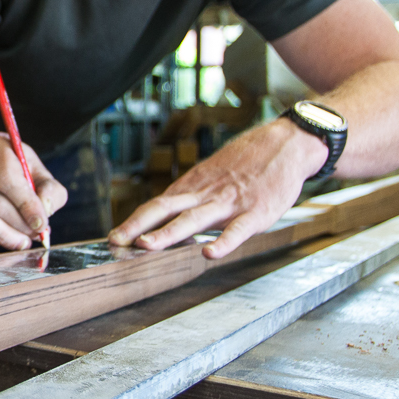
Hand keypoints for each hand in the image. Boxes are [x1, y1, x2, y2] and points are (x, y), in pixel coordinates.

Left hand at [109, 119, 328, 258]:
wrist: (285, 144)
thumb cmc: (246, 164)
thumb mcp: (212, 176)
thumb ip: (191, 196)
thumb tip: (165, 215)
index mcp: (194, 187)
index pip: (157, 205)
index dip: (134, 221)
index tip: (113, 237)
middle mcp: (205, 194)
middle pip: (165, 209)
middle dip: (138, 226)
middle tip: (115, 240)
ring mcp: (229, 203)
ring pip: (194, 219)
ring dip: (169, 233)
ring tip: (146, 245)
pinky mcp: (256, 212)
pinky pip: (238, 230)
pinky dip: (223, 242)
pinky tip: (210, 254)